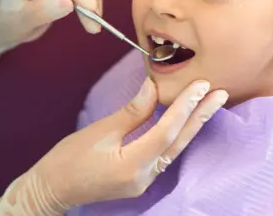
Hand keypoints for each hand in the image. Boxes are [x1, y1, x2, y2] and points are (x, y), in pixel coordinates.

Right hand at [0, 78, 229, 215]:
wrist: (52, 188)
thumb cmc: (69, 158)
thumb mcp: (100, 130)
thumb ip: (132, 111)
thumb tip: (154, 87)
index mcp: (132, 165)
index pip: (167, 131)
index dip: (185, 106)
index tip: (201, 85)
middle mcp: (144, 178)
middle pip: (179, 143)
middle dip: (200, 116)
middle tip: (220, 93)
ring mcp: (143, 183)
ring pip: (174, 150)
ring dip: (191, 126)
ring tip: (208, 104)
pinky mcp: (139, 181)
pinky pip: (163, 155)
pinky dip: (174, 136)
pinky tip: (183, 122)